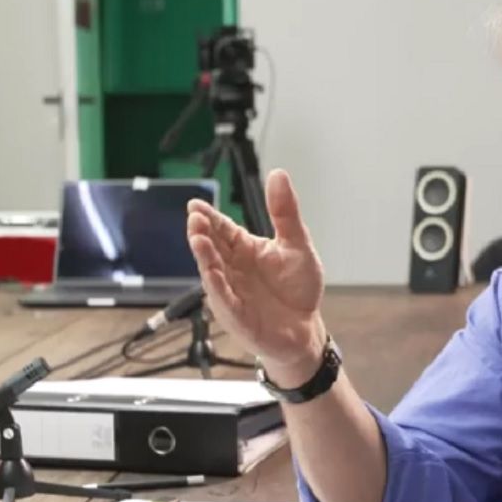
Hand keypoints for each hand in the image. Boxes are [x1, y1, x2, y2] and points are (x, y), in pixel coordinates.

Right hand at [187, 169, 325, 378]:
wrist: (306, 328)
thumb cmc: (298, 288)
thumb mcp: (297, 244)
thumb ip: (285, 212)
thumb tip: (278, 174)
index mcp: (245, 249)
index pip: (222, 229)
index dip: (208, 217)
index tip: (196, 204)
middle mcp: (232, 269)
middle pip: (212, 247)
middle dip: (202, 232)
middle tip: (195, 217)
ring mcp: (231, 292)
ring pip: (212, 271)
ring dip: (204, 256)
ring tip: (198, 239)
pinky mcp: (237, 315)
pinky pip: (224, 299)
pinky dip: (217, 287)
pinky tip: (211, 273)